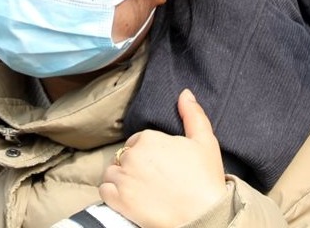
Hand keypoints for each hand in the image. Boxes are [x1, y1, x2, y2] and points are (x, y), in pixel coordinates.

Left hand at [99, 90, 227, 227]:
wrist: (203, 217)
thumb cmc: (205, 180)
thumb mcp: (205, 141)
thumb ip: (193, 114)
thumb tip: (185, 93)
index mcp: (149, 138)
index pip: (139, 141)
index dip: (149, 154)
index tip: (160, 166)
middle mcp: (132, 155)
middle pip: (124, 156)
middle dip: (135, 166)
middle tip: (153, 180)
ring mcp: (123, 178)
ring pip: (112, 172)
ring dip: (121, 179)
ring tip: (139, 189)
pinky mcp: (118, 199)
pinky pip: (104, 190)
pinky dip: (112, 194)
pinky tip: (127, 198)